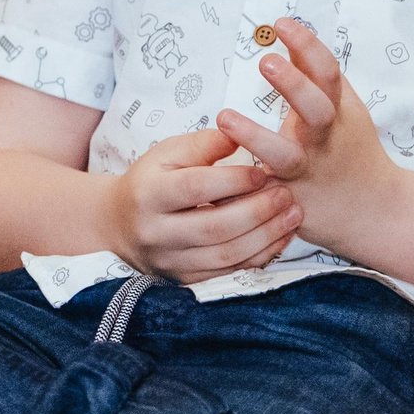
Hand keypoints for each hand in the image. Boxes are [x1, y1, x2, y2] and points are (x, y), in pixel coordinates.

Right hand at [96, 126, 302, 282]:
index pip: (195, 188)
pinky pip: (229, 273)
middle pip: (214, 227)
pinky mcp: (185, 279)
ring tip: (293, 215)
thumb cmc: (152, 180)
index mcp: (148, 194)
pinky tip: (280, 237)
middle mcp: (156, 232)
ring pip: (225, 256)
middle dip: (258, 211)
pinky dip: (260, 256)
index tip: (265, 170)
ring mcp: (170, 261)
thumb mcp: (167, 152)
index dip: (233, 180)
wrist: (120, 224)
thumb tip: (239, 134)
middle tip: (287, 195)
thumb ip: (203, 143)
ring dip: (266, 236)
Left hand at [216, 20, 401, 246]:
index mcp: (337, 112)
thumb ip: (315, 74)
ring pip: (284, 156)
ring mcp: (307, 171)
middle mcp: (323, 140)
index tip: (282, 23)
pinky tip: (217, 174)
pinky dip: (243, 185)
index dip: (308, 45)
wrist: (377, 212)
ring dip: (255, 137)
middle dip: (294, 84)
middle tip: (265, 61)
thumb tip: (288, 37)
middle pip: (315, 110)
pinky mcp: (290, 200)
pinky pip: (264, 194)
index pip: (327, 72)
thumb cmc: (351, 149)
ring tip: (224, 117)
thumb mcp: (342, 107)